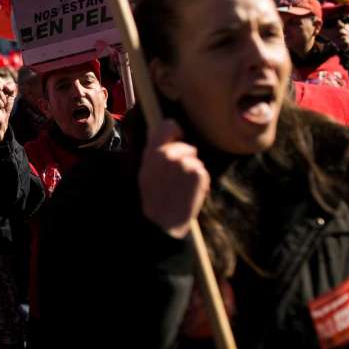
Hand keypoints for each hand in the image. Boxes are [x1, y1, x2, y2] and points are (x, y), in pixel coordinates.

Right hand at [0, 76, 16, 142]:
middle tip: (2, 101)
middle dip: (5, 93)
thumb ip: (10, 86)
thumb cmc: (4, 107)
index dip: (5, 86)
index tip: (5, 94)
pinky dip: (1, 105)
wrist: (1, 121)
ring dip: (4, 100)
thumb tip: (9, 85)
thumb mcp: (10, 94)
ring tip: (0, 105)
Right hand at [139, 119, 209, 238]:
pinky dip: (200, 183)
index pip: (167, 125)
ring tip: (181, 189)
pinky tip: (189, 194)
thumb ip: (153, 151)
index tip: (177, 139)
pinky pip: (203, 172)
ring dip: (193, 173)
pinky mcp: (198, 173)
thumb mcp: (145, 172)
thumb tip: (158, 130)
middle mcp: (168, 154)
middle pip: (187, 147)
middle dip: (186, 161)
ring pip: (195, 161)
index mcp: (153, 153)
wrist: (163, 223)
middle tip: (176, 180)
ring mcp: (185, 163)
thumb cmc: (154, 200)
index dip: (175, 130)